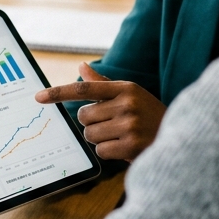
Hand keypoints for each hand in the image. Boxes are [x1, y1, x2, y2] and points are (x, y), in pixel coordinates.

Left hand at [35, 63, 166, 161]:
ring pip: (90, 135)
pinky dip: (108, 152)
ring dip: (100, 139)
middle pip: (83, 116)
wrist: (180, 137)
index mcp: (125, 88)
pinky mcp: (131, 146)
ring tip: (121, 136)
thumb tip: (82, 66)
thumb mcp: (130, 94)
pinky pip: (100, 151)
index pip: (84, 88)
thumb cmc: (149, 114)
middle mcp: (126, 104)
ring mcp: (129, 125)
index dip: (59, 92)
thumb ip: (103, 84)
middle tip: (112, 125)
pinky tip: (124, 148)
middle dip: (92, 123)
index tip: (38, 97)